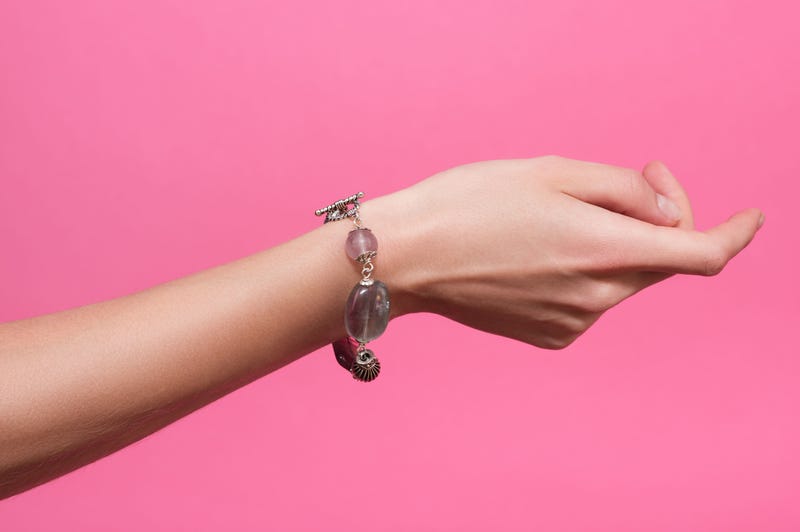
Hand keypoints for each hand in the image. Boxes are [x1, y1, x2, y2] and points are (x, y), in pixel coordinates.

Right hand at [365, 155, 762, 348]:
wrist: (408, 257)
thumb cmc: (469, 203)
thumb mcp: (552, 170)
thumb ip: (626, 190)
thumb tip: (667, 212)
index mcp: (602, 248)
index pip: (700, 254)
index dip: (734, 233)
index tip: (750, 218)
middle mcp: (596, 297)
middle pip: (659, 261)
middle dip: (656, 220)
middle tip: (627, 180)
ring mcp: (572, 323)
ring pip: (624, 281)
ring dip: (615, 247)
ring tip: (559, 219)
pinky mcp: (550, 336)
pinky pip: (591, 302)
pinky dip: (585, 274)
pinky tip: (538, 254)